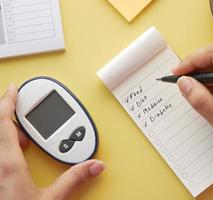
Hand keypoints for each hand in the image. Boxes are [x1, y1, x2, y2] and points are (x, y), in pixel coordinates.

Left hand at [0, 84, 104, 199]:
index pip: (3, 123)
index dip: (8, 103)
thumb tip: (95, 166)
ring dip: (8, 134)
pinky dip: (7, 148)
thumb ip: (74, 180)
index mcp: (7, 164)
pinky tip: (18, 156)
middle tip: (22, 111)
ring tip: (25, 136)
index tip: (14, 90)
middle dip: (9, 116)